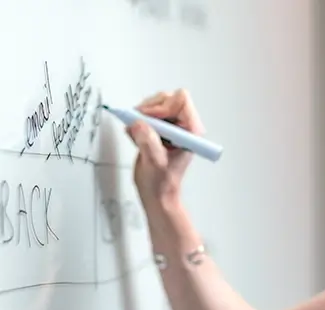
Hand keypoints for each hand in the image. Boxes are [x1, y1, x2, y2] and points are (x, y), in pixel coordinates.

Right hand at [126, 89, 205, 206]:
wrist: (157, 195)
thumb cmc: (162, 184)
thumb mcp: (154, 162)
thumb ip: (148, 141)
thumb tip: (138, 123)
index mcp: (190, 132)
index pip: (181, 101)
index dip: (162, 106)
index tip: (149, 119)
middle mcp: (183, 127)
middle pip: (168, 98)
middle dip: (150, 108)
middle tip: (139, 121)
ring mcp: (172, 128)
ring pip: (157, 104)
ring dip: (143, 114)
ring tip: (135, 129)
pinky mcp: (160, 130)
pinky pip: (148, 114)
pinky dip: (138, 120)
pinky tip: (134, 133)